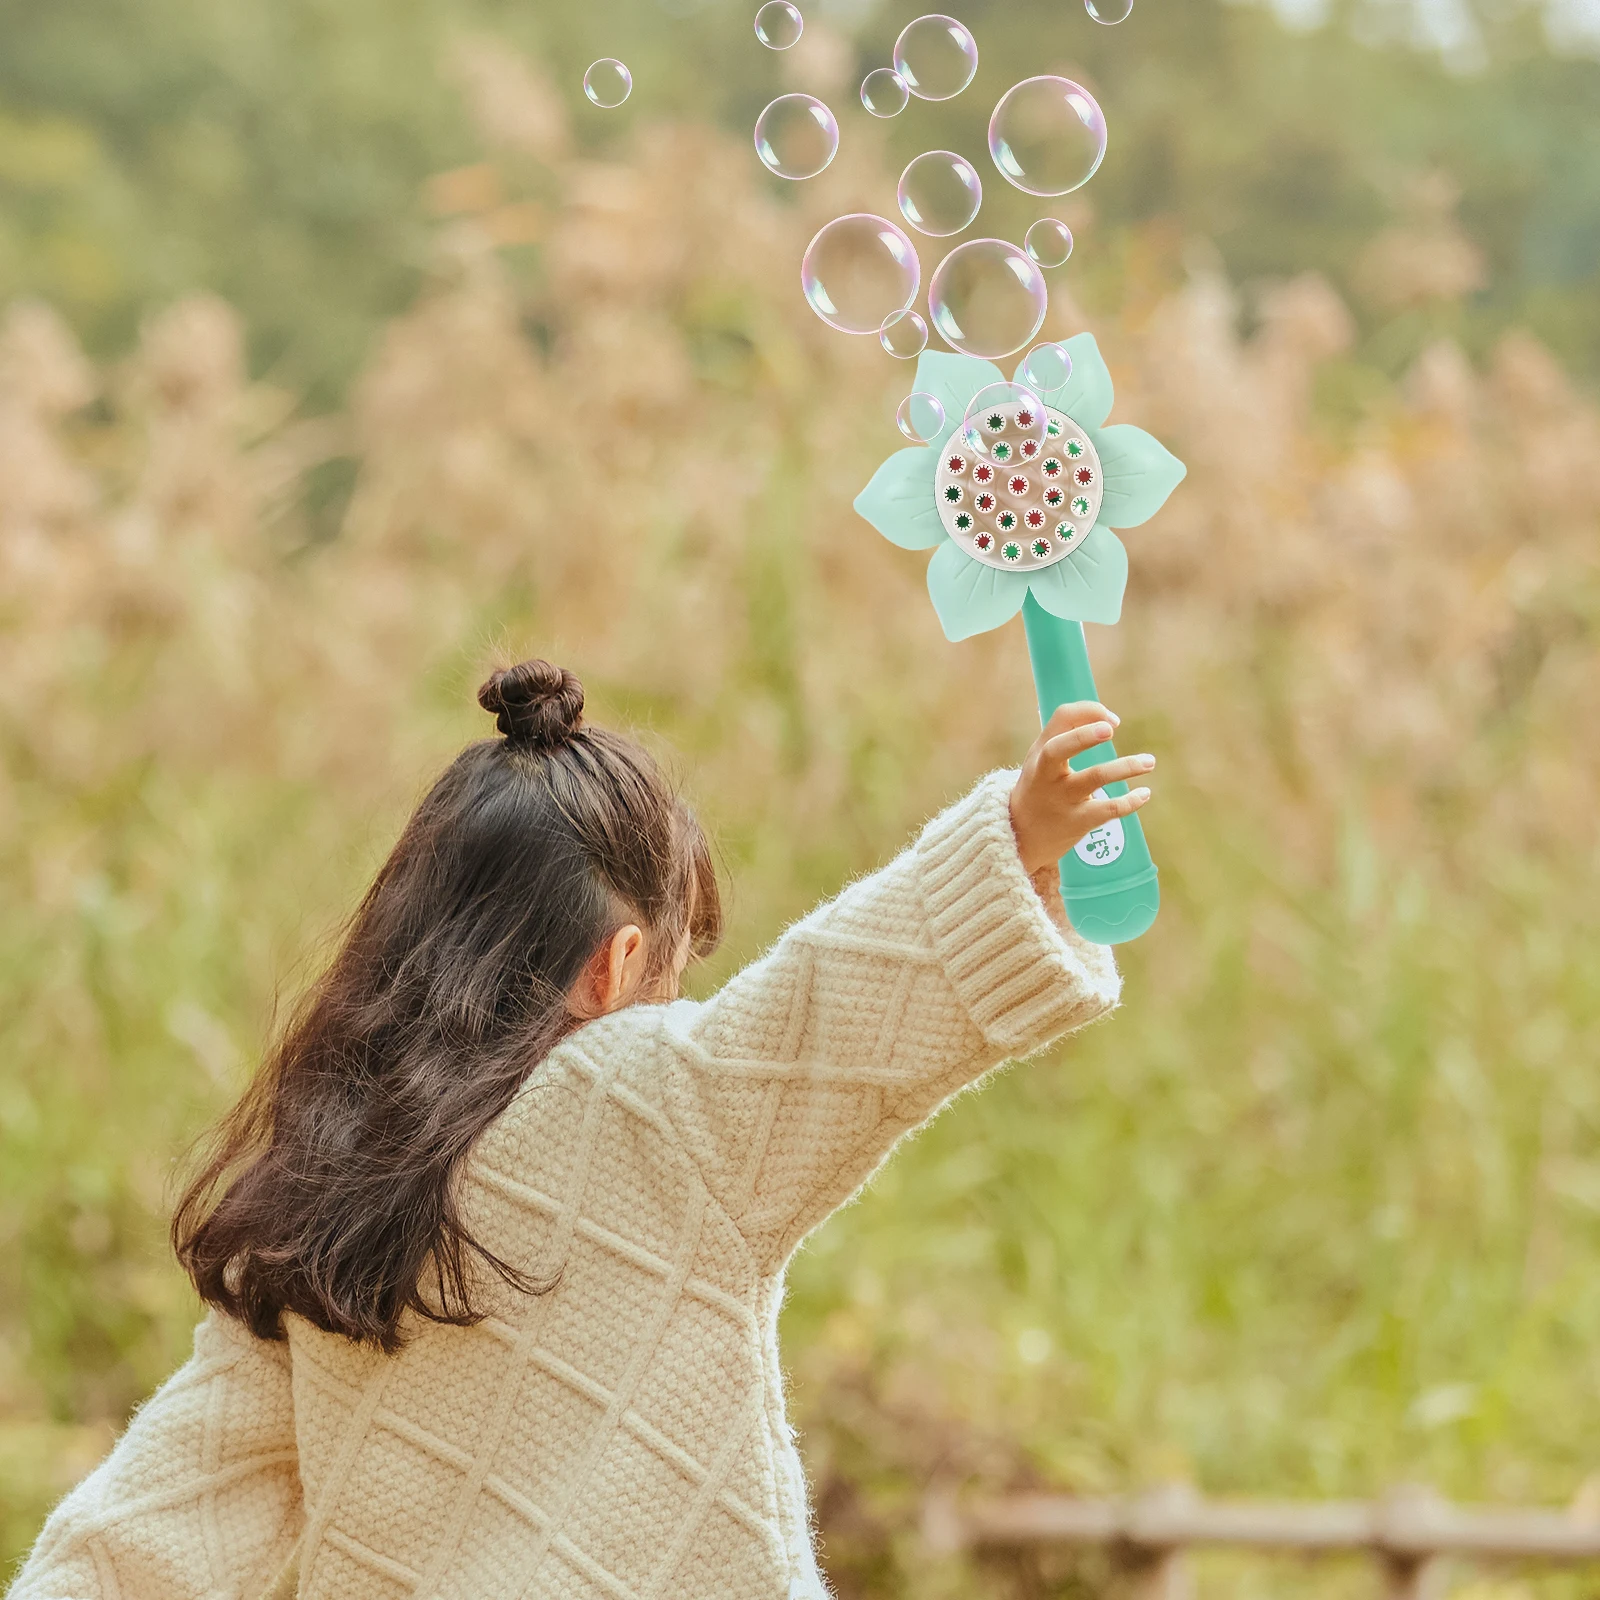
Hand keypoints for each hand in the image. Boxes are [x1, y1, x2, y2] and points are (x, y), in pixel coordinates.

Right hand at [1008, 702, 1154, 877]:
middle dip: (1085, 736)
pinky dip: (1130, 801)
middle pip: (1059, 749)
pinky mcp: (1076, 822)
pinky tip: (1144, 794)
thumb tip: (1109, 720)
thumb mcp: (1042, 760)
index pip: (1060, 719)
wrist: (1021, 836)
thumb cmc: (1040, 788)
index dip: (1089, 712)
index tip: (1112, 721)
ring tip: (1150, 761)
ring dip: (1125, 767)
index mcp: (1040, 752)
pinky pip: (1107, 809)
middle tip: (1111, 729)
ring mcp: (1061, 798)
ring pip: (1093, 778)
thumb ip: (1068, 736)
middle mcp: (1046, 773)